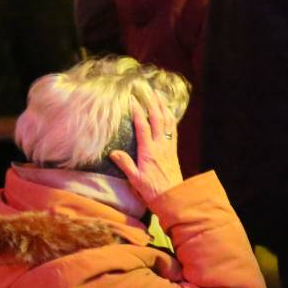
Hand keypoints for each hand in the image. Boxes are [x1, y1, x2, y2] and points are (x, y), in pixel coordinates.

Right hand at [108, 90, 182, 204]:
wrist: (173, 197)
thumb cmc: (151, 190)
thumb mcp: (135, 179)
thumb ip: (125, 164)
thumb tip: (113, 152)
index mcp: (149, 151)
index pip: (143, 127)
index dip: (138, 112)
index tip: (133, 99)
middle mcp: (160, 145)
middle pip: (158, 119)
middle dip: (152, 103)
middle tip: (148, 90)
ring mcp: (169, 146)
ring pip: (168, 122)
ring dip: (163, 107)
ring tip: (159, 95)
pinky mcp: (174, 150)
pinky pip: (174, 130)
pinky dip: (171, 118)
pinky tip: (169, 112)